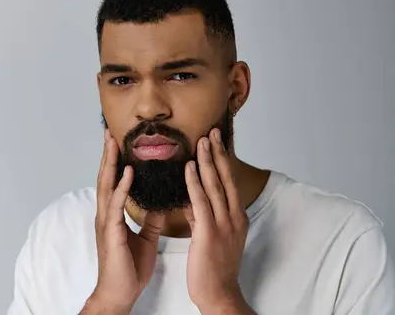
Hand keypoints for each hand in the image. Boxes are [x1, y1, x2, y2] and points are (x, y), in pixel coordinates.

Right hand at [81, 130, 165, 313]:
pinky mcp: (111, 232)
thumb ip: (150, 220)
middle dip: (107, 155)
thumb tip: (159, 205)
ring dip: (110, 163)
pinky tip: (127, 173)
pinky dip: (122, 187)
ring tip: (114, 143)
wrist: (120, 293)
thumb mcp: (144, 239)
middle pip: (105, 178)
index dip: (115, 162)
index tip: (117, 143)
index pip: (113, 182)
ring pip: (106, 186)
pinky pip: (116, 205)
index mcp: (113, 215)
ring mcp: (106, 222)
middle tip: (110, 133)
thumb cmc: (128, 268)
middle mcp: (106, 214)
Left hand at [183, 128, 253, 313]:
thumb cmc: (215, 267)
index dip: (223, 160)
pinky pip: (200, 201)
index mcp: (236, 217)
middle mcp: (234, 217)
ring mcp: (223, 224)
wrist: (219, 293)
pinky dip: (194, 182)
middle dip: (218, 153)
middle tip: (211, 132)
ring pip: (215, 185)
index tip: (217, 141)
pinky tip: (189, 167)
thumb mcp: (212, 237)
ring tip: (201, 141)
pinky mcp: (209, 232)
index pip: (229, 182)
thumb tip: (192, 202)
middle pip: (225, 178)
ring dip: (207, 161)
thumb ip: (202, 217)